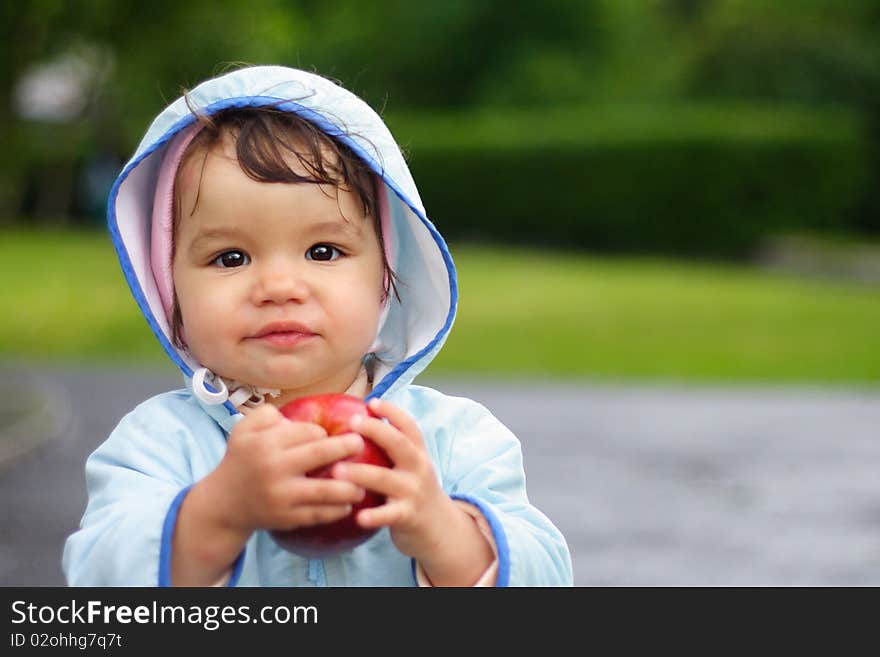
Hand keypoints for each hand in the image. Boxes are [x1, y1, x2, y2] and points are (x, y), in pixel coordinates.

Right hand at [209, 404, 366, 534]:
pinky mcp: (286, 518)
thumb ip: (266, 413)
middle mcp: (274, 468)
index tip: (330, 435)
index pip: (306, 432)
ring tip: (364, 484)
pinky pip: (317, 514)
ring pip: (324, 490)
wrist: (224, 504)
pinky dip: (336, 510)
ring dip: (349, 486)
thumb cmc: (240, 460)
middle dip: (345, 447)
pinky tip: (348, 506)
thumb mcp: (243, 429)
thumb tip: (293, 413)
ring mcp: (281, 496)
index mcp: (266, 443)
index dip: (323, 432)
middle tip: (360, 443)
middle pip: (319, 454)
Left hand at [330, 398, 454, 561]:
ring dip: (360, 472)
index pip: (408, 425)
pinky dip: (374, 516)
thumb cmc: (414, 491)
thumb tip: (357, 423)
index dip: (392, 411)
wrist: (440, 528)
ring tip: (336, 470)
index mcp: (417, 452)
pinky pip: (389, 515)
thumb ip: (392, 449)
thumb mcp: (411, 466)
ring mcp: (414, 491)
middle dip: (376, 430)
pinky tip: (357, 516)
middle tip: (352, 423)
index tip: (371, 402)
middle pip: (398, 443)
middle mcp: (418, 467)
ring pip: (385, 479)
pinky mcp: (409, 516)